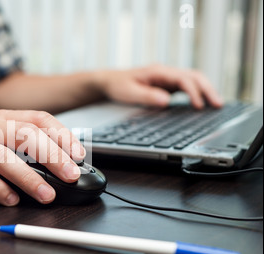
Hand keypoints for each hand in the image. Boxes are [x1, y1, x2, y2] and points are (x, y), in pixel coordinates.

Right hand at [0, 110, 85, 205]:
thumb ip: (20, 144)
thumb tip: (56, 164)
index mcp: (2, 118)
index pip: (39, 119)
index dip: (62, 135)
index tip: (79, 154)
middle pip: (26, 136)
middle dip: (53, 156)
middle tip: (71, 175)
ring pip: (4, 158)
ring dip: (29, 178)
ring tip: (46, 195)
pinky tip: (10, 200)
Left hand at [95, 64, 223, 108]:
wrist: (109, 82)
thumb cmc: (118, 86)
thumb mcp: (129, 93)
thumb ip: (147, 96)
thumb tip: (166, 101)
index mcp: (158, 72)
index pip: (183, 79)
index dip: (193, 92)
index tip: (199, 105)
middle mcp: (166, 72)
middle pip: (194, 77)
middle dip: (207, 89)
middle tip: (218, 104)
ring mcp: (167, 78)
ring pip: (193, 80)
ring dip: (205, 90)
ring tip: (217, 105)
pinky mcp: (167, 85)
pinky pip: (187, 87)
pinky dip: (197, 93)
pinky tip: (203, 104)